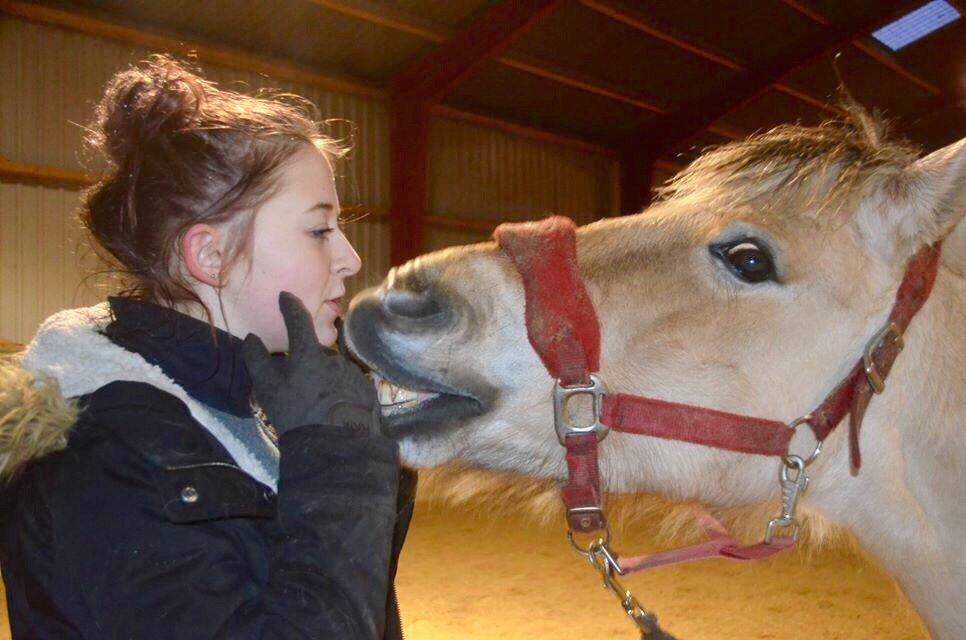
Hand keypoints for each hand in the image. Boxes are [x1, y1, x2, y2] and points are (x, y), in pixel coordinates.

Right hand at [242, 292, 381, 436]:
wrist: (335, 448)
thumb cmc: (296, 416)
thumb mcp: (268, 390)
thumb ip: (257, 360)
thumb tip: (251, 337)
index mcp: (309, 356)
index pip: (299, 321)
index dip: (291, 307)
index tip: (285, 296)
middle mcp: (334, 359)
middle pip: (316, 356)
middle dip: (307, 367)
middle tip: (298, 391)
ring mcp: (353, 375)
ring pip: (334, 372)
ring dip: (325, 382)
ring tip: (316, 408)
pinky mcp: (368, 391)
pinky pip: (349, 386)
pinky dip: (341, 394)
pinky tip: (334, 412)